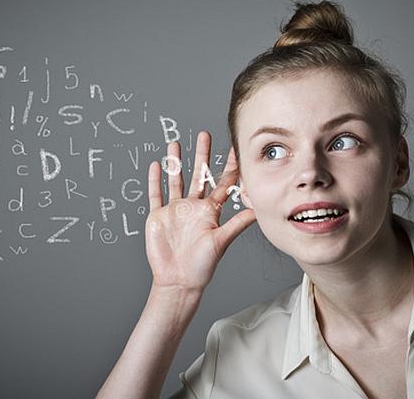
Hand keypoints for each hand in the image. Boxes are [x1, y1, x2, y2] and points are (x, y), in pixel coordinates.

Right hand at [145, 131, 255, 293]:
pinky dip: (155, 180)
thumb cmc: (202, 266)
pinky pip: (156, 194)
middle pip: (199, 175)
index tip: (235, 148)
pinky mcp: (159, 216)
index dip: (229, 166)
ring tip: (175, 144)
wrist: (178, 280)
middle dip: (202, 155)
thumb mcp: (221, 241)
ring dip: (176, 163)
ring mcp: (175, 210)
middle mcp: (193, 207)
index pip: (222, 183)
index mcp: (210, 211)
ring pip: (176, 180)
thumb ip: (237, 223)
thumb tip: (258, 209)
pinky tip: (157, 166)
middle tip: (205, 135)